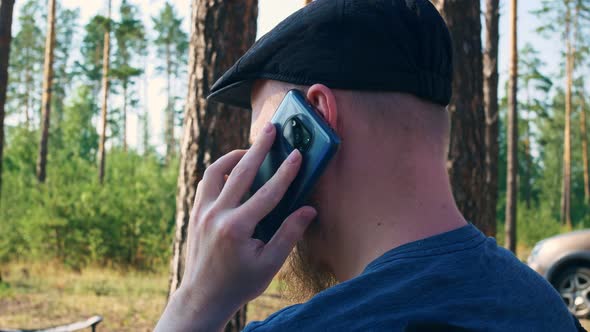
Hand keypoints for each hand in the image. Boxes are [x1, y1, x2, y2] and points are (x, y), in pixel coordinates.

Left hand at [155, 122, 316, 331]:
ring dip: (234, 156)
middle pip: (241, 171)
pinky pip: (206, 183)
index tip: (297, 154)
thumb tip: (309, 210)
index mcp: (237, 228)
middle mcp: (217, 215)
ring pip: (216, 171)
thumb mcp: (270, 264)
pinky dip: (220, 171)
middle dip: (259, 148)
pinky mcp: (196, 213)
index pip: (267, 193)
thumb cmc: (239, 283)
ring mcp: (202, 212)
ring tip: (250, 148)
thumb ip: (289, 234)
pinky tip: (232, 170)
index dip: (285, 172)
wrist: (203, 296)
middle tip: (271, 129)